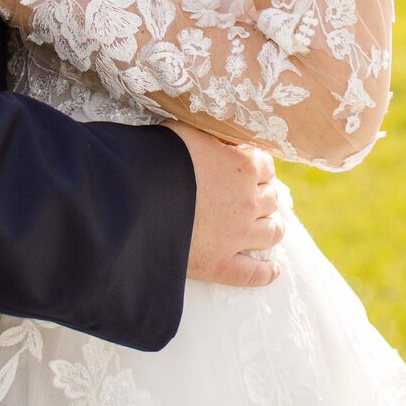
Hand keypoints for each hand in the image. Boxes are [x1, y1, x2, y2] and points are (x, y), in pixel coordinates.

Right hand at [165, 121, 284, 288]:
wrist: (133, 198)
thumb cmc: (158, 159)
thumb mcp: (189, 132)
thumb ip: (214, 136)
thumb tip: (225, 140)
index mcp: (243, 168)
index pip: (265, 165)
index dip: (255, 164)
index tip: (245, 166)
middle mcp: (248, 203)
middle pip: (270, 198)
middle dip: (262, 193)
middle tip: (248, 193)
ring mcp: (237, 237)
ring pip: (271, 233)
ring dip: (271, 226)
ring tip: (266, 225)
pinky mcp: (220, 265)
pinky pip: (253, 274)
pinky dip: (266, 272)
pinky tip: (272, 269)